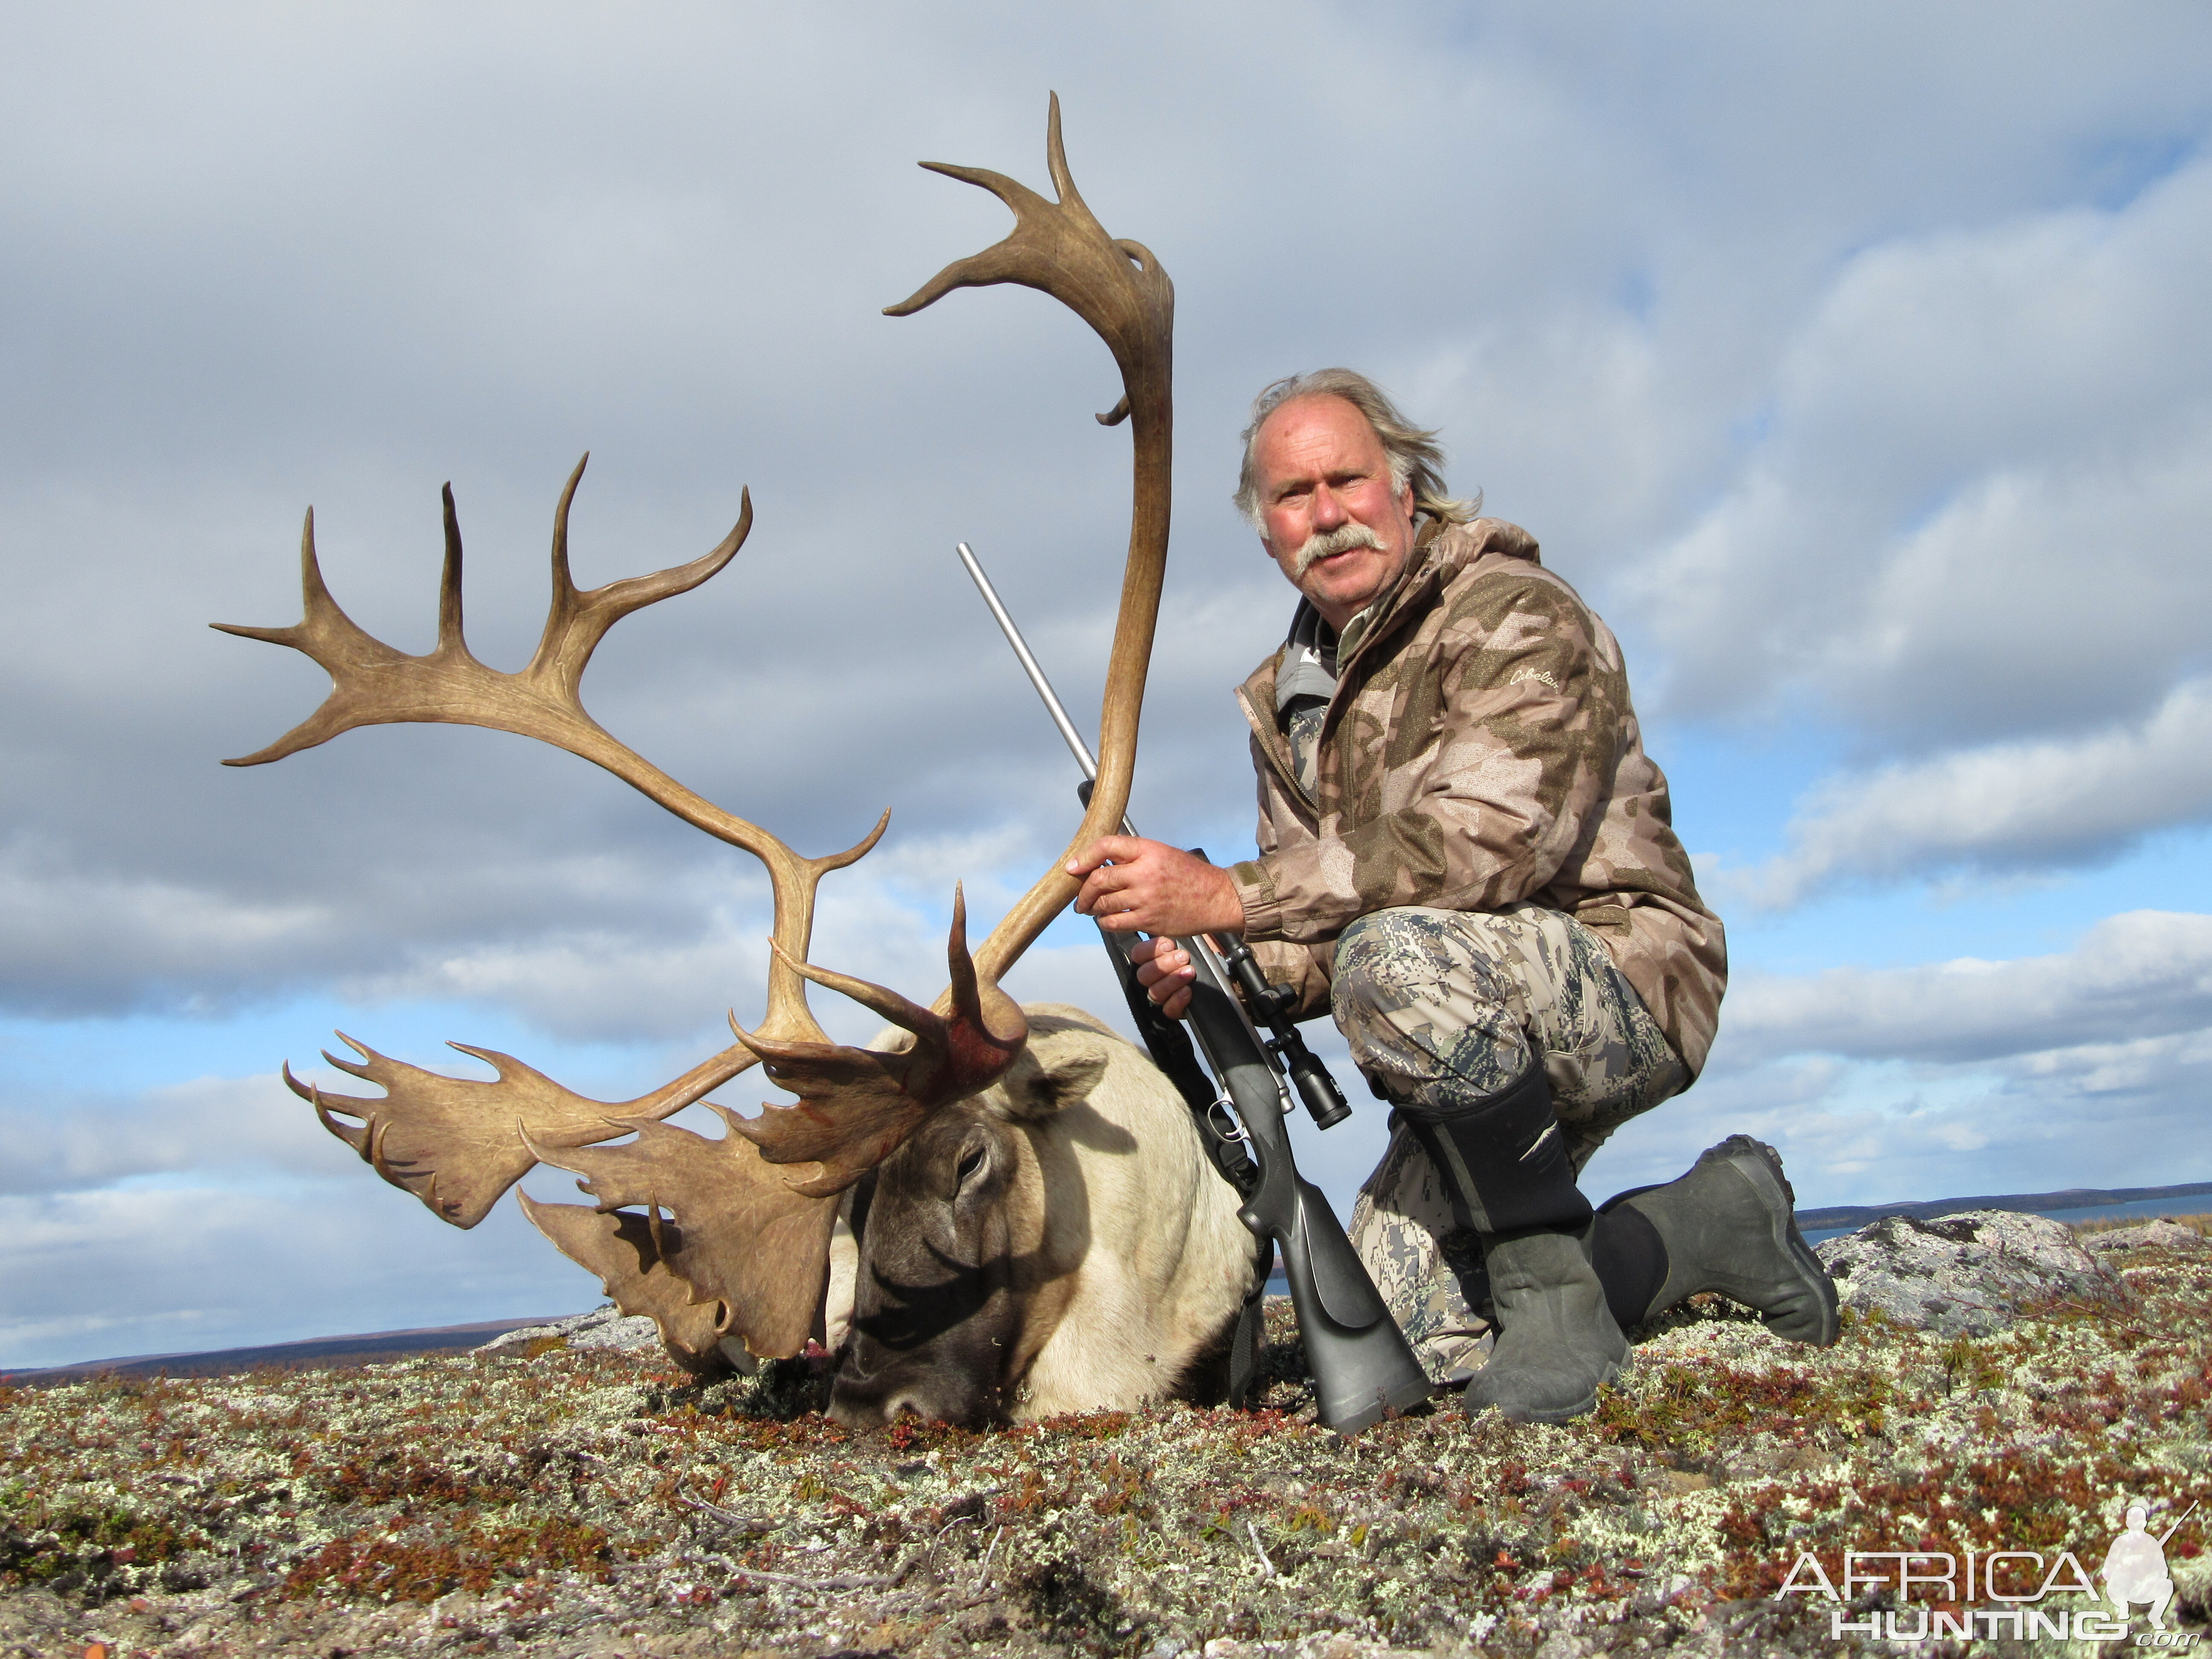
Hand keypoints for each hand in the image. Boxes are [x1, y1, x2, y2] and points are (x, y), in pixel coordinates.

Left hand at [1065, 836, 1244, 938]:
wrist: (1216, 898)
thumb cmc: (1189, 875)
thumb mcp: (1163, 854)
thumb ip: (1134, 857)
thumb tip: (1100, 862)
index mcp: (1149, 850)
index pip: (1106, 846)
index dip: (1084, 857)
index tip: (1073, 867)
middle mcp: (1145, 873)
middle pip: (1099, 879)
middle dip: (1083, 890)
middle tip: (1080, 898)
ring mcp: (1146, 899)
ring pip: (1104, 904)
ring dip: (1092, 908)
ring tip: (1090, 909)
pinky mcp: (1149, 921)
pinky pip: (1115, 923)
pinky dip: (1105, 922)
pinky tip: (1106, 920)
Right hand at [1130, 934, 1195, 1017]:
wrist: (1222, 980)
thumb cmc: (1203, 960)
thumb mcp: (1190, 943)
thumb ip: (1175, 940)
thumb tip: (1169, 937)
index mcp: (1154, 960)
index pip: (1138, 954)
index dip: (1150, 950)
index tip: (1169, 945)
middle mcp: (1154, 979)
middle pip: (1144, 975)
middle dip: (1164, 965)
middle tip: (1183, 957)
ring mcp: (1163, 996)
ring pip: (1154, 992)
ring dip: (1172, 980)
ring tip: (1190, 972)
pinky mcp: (1173, 1010)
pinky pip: (1167, 1009)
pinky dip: (1178, 999)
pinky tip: (1188, 991)